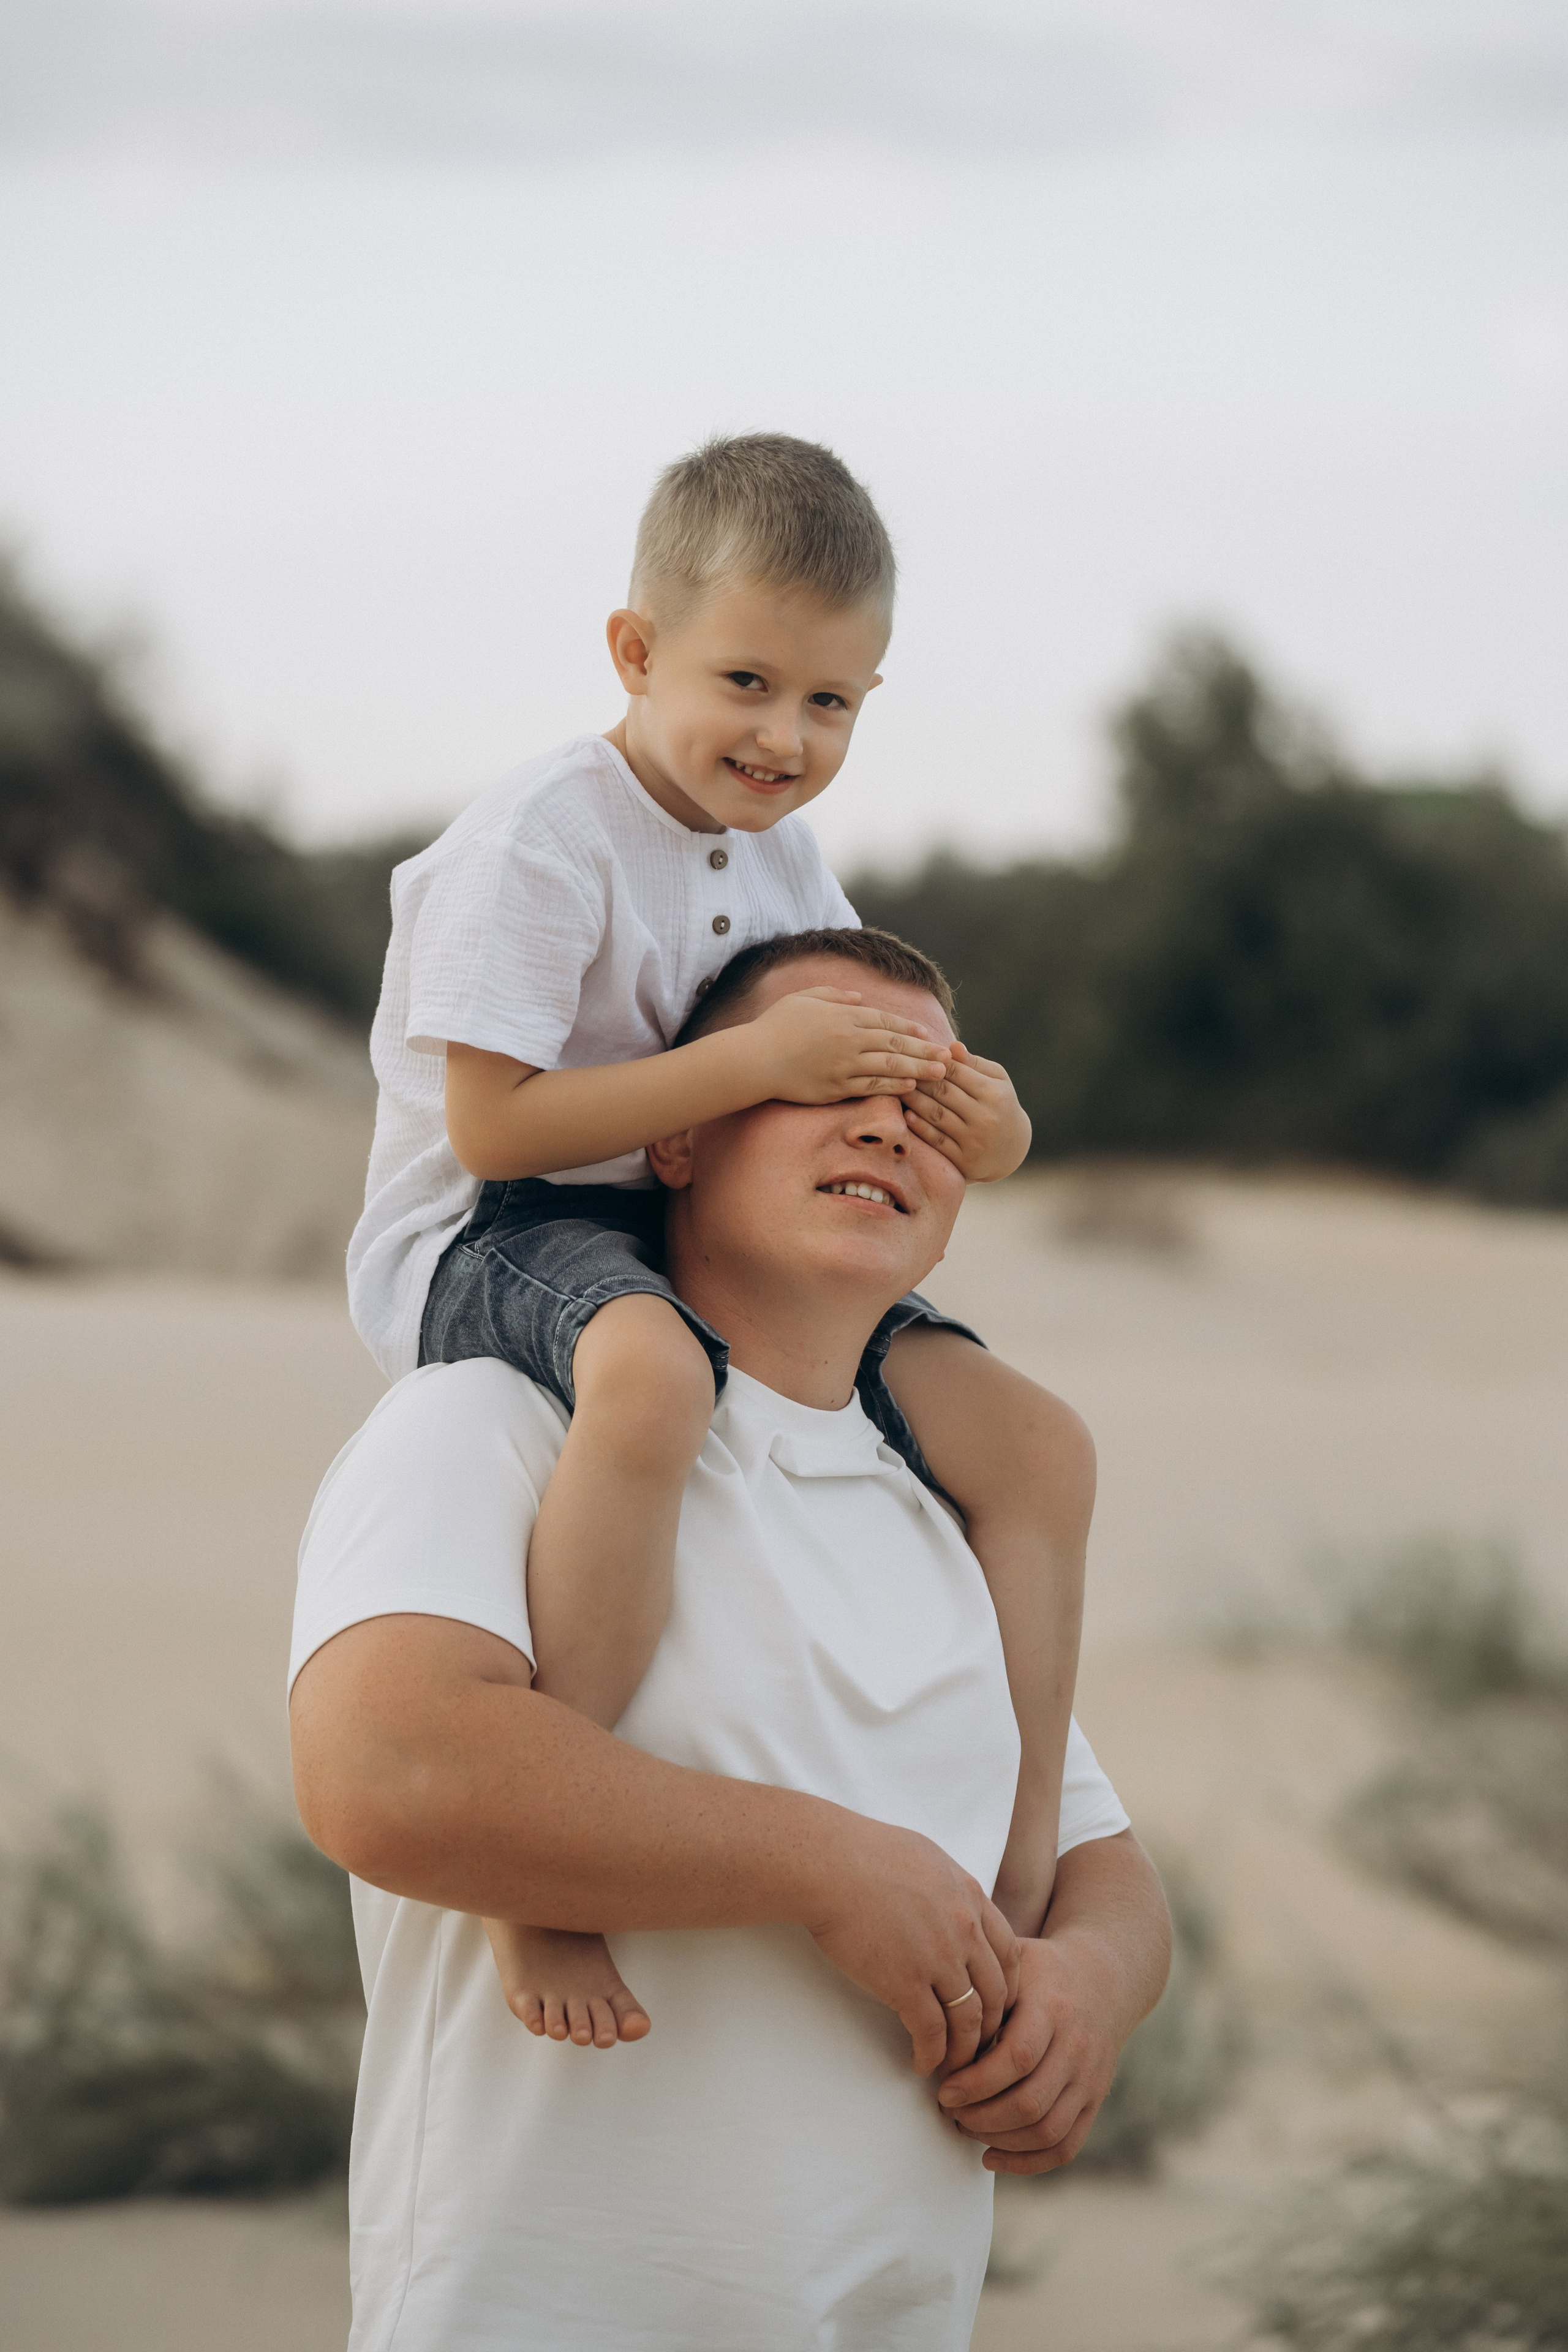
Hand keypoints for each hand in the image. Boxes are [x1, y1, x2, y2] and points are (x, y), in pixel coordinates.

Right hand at [747, 987, 950, 1104]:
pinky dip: (893, 1086)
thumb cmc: (774, 1026)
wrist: (754, 1059)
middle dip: (924, 1050)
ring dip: (918, 1069)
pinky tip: (911, 1087)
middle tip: (948, 1057)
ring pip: (889, 1066)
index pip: (884, 1020)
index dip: (908, 1028)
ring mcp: (844, 1065)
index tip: (927, 1035)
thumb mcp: (803, 999)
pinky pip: (872, 1086)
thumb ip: (833, 996)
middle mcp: (848, 1039)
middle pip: (894, 1043)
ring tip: (940, 1074)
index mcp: (842, 1015)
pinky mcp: (836, 1087)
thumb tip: (859, 999)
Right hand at [805, 1818, 1021, 2077]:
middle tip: (980, 2045)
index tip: (997, 2006)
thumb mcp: (927, 1858)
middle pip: (997, 1992)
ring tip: (955, 2066)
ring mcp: (938, 1959)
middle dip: (993, 2025)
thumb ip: (950, 1888)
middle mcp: (964, 1930)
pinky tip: (923, 2063)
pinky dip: (932, 2055)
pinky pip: (932, 2032)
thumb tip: (954, 1904)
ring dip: (965, 2050)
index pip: (1009, 1953)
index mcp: (970, 1898)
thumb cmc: (865, 1853)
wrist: (828, 1863)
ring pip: (970, 2020)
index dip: (1008, 1986)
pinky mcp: (905, 1983)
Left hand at [903, 1044, 1029, 1181]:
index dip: (933, 1062)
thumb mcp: (997, 1081)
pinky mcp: (964, 1160)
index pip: (957, 1072)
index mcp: (994, 1093)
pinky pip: (937, 1140)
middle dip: (919, 1079)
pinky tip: (906, 1115)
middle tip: (898, 1069)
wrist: (1012, 1151)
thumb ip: (975, 1063)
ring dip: (914, 1100)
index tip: (914, 1054)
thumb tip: (952, 1046)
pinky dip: (919, 1127)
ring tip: (898, 1089)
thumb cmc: (1000, 1105)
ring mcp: (974, 1141)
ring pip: (937, 1115)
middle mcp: (986, 1117)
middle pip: (944, 1092)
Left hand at [935, 1932, 1124, 2173]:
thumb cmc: (1042, 1973)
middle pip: (1029, 2103)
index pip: (1016, 2058)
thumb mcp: (1013, 1965)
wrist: (1102, 1981)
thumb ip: (981, 1993)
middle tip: (949, 2109)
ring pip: (1046, 2130)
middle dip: (981, 2116)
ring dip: (998, 2139)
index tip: (944, 2088)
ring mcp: (1089, 2079)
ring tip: (965, 2126)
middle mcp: (1076, 2048)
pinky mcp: (1094, 2102)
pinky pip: (1065, 2147)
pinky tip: (991, 2156)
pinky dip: (1027, 2162)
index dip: (976, 2082)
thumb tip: (939, 2036)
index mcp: (1053, 2009)